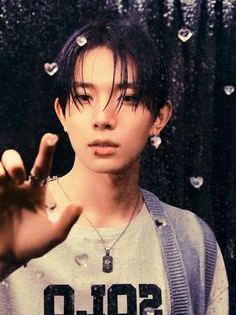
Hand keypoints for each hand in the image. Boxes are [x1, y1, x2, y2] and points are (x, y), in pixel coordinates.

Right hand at [0, 133, 81, 277]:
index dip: (46, 150)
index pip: (41, 165)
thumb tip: (79, 204)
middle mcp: (16, 186)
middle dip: (13, 162)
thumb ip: (66, 222)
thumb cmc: (31, 245)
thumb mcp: (53, 236)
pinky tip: (0, 187)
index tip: (51, 137)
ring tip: (10, 183)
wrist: (7, 258)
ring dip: (2, 170)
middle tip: (19, 178)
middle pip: (11, 159)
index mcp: (35, 190)